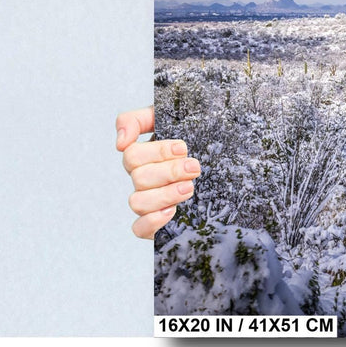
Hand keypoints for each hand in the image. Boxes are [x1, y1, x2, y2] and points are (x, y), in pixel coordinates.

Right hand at [116, 107, 200, 238]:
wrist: (226, 158)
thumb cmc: (196, 134)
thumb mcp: (170, 117)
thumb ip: (137, 120)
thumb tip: (120, 142)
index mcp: (144, 156)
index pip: (132, 155)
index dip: (157, 152)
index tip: (183, 148)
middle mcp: (144, 179)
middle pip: (139, 178)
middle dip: (169, 172)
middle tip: (194, 167)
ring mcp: (149, 201)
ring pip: (137, 202)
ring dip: (165, 195)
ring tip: (189, 188)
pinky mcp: (157, 222)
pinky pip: (139, 229)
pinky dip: (152, 221)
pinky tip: (172, 211)